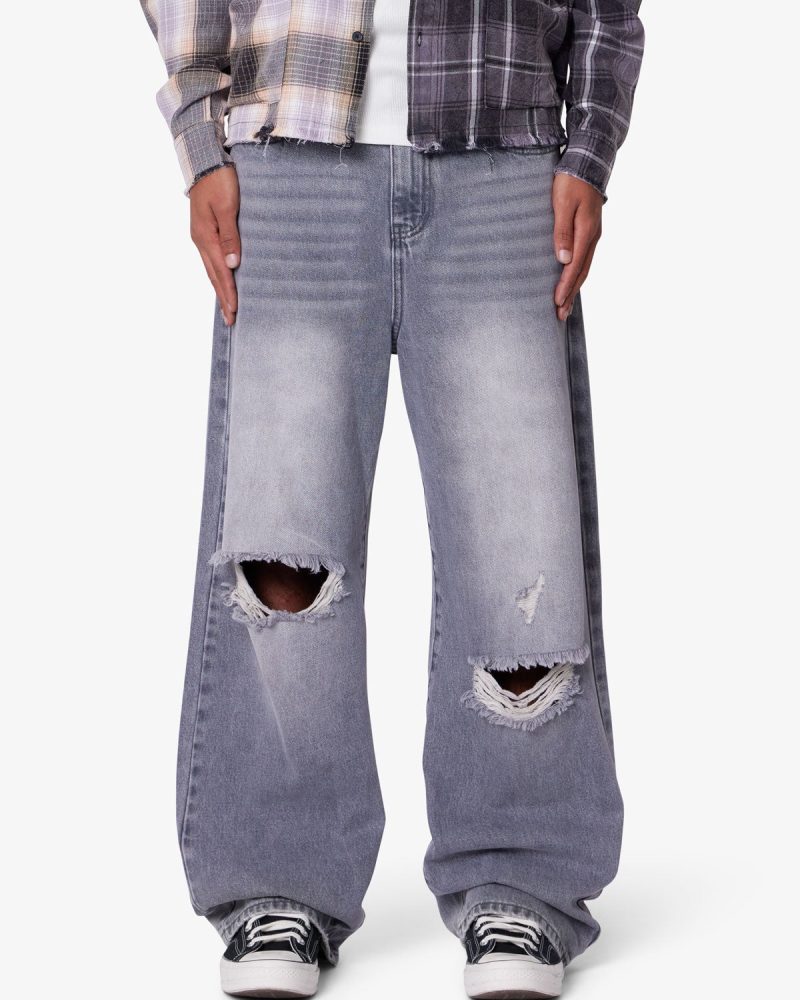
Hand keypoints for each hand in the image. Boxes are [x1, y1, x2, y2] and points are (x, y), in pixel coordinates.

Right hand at [189, 166, 240, 325]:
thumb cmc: (219, 180)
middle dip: (223, 298)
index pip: (220, 272)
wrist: (205, 159)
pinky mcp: (206, 230)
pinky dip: (218, 274)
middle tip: (230, 320)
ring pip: (211, 269)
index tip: (235, 312)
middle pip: (213, 275)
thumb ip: (230, 236)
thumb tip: (232, 264)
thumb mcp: (227, 206)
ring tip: (227, 307)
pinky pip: (212, 259)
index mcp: (206, 237)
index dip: (228, 293)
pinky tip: (223, 280)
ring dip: (220, 289)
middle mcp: (201, 240)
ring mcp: (202, 235)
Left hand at [552, 173, 602, 321]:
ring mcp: (592, 235)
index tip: (557, 303)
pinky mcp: (589, 232)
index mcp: (586, 232)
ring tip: (565, 304)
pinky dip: (577, 274)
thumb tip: (563, 259)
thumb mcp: (563, 204)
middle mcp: (592, 237)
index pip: (574, 267)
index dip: (566, 287)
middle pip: (582, 272)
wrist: (587, 162)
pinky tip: (571, 281)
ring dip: (575, 287)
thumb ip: (562, 231)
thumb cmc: (571, 181)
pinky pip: (584, 259)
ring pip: (584, 267)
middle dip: (571, 294)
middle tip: (561, 314)